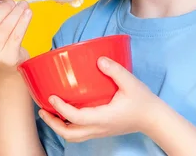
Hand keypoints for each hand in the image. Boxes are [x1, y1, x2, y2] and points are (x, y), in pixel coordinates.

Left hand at [38, 56, 157, 142]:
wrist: (153, 119)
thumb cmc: (143, 102)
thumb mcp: (131, 83)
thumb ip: (115, 70)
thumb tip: (99, 59)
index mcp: (103, 118)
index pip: (76, 118)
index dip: (61, 109)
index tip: (51, 97)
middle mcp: (98, 128)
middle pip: (69, 134)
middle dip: (52, 123)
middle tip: (42, 109)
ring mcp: (99, 131)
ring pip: (73, 136)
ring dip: (58, 126)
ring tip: (49, 112)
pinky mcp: (101, 130)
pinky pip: (79, 132)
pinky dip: (68, 125)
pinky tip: (65, 113)